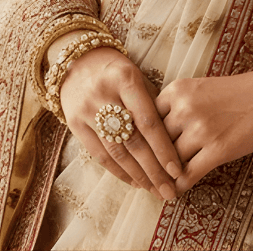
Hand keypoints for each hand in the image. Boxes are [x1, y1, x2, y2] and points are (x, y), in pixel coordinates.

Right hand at [58, 45, 182, 200]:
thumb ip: (153, 103)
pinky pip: (99, 155)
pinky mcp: (75, 124)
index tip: (177, 170)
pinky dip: (119, 171)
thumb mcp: (137, 76)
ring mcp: (87, 111)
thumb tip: (174, 139)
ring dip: (138, 175)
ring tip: (155, 189)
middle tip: (169, 190)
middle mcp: (105, 95)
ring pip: (116, 152)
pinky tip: (135, 182)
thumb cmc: (116, 71)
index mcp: (126, 79)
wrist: (77, 62)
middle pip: (133, 140)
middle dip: (153, 169)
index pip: (148, 121)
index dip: (163, 148)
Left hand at [156, 62, 252, 193]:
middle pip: (156, 142)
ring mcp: (201, 129)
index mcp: (177, 89)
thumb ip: (176, 106)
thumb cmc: (238, 93)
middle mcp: (185, 107)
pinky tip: (177, 191)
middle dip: (151, 161)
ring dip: (165, 175)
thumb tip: (155, 134)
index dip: (144, 139)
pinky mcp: (217, 150)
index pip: (147, 120)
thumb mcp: (200, 89)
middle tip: (144, 176)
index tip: (139, 153)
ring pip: (169, 161)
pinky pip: (187, 175)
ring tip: (160, 186)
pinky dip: (179, 186)